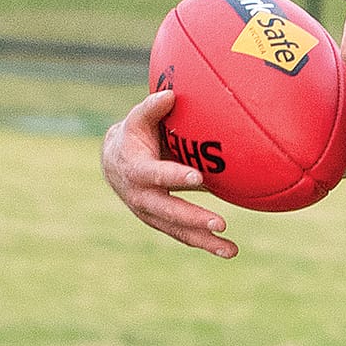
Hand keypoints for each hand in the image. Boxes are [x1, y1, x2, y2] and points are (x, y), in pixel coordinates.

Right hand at [101, 90, 236, 257]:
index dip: (174, 176)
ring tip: (230, 250)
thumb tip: (170, 95)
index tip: (198, 177)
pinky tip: (228, 250)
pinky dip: (205, 244)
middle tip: (220, 223)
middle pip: (167, 210)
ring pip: (177, 230)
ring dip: (204, 240)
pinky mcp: (162, 222)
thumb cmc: (134, 137)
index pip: (154, 174)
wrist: (115, 163)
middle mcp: (141, 196)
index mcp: (135, 170)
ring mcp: (151, 213)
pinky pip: (183, 236)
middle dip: (193, 218)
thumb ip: (152, 108)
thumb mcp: (138, 120)